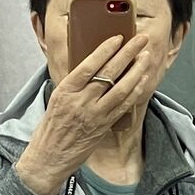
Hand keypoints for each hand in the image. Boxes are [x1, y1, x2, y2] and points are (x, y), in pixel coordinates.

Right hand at [15, 33, 151, 194]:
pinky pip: (124, 106)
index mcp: (65, 90)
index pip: (89, 65)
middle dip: (128, 53)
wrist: (48, 157)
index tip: (118, 37)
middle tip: (141, 40)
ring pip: (122, 89)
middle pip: (109, 73)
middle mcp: (81, 102)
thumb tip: (95, 65)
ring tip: (146, 57)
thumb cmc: (52, 127)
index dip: (106, 49)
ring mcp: (94, 115)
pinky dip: (135, 91)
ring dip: (137, 71)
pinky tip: (142, 81)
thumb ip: (75, 83)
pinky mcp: (103, 126)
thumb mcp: (57, 99)